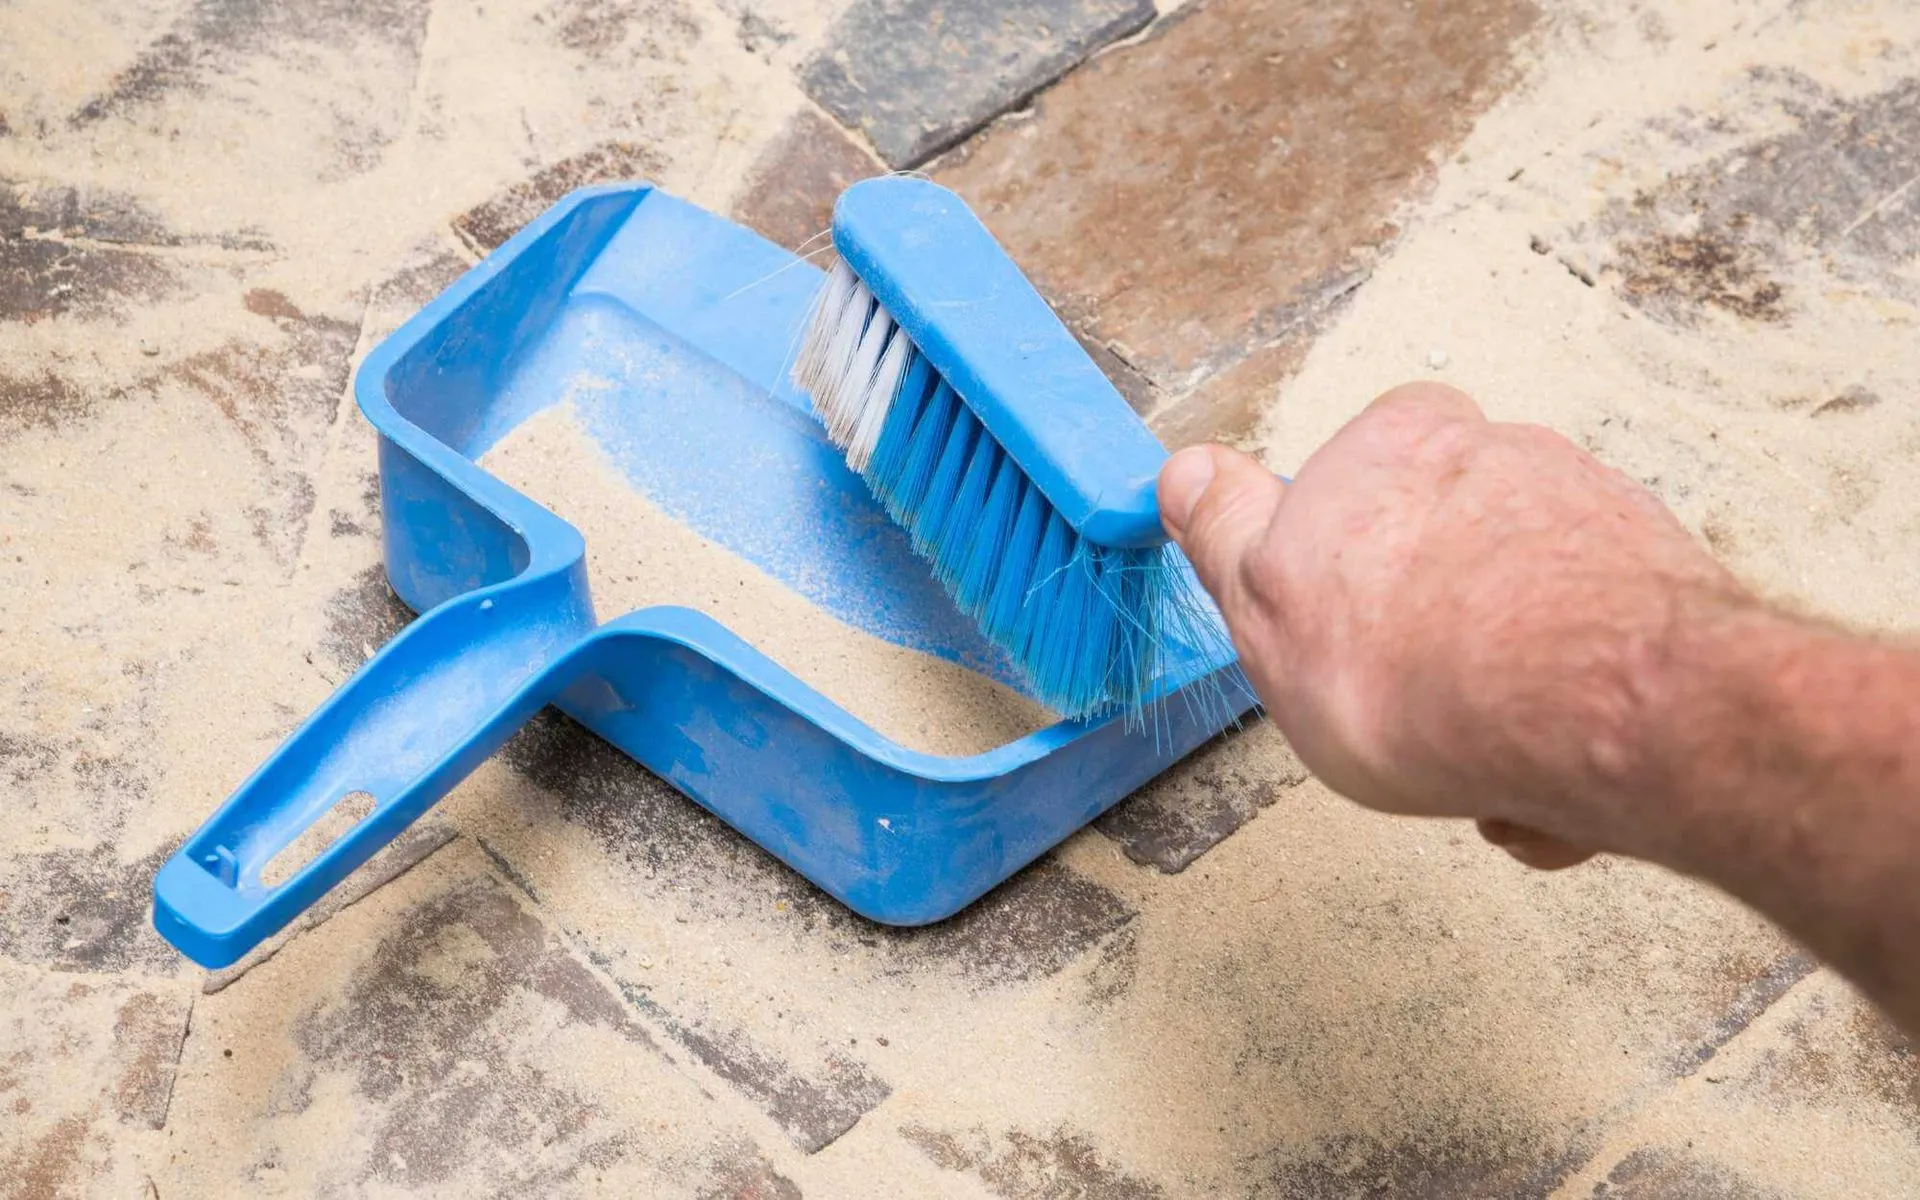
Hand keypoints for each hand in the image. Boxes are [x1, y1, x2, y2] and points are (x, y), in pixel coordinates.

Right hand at [1158, 383, 1748, 868]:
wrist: (1598, 712)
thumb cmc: (1423, 671)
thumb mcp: (1264, 600)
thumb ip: (1227, 532)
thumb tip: (1188, 474)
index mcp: (1397, 441)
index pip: (1347, 475)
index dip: (1329, 563)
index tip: (1332, 627)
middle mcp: (1501, 457)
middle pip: (1440, 556)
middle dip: (1426, 643)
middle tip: (1407, 714)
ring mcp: (1588, 520)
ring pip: (1514, 624)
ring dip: (1495, 700)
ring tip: (1485, 768)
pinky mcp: (1656, 593)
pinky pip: (1586, 669)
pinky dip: (1563, 726)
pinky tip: (1548, 779)